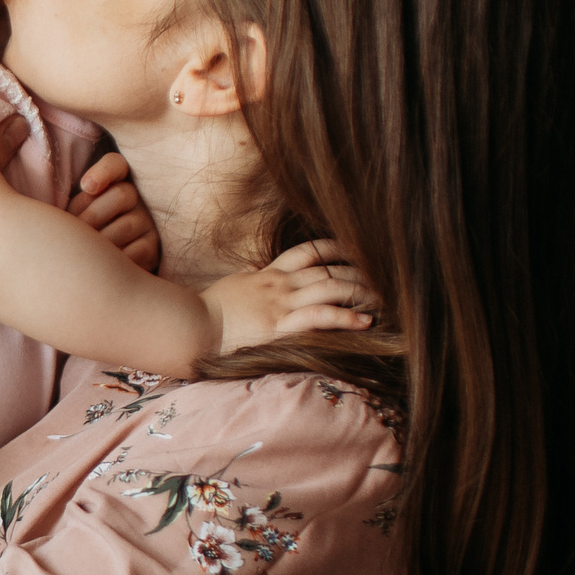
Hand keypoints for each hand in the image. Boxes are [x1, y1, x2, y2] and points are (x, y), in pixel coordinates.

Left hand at [68, 150, 158, 271]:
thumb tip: (75, 203)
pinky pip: (136, 251)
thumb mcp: (73, 213)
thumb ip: (74, 204)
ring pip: (126, 225)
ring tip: (84, 253)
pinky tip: (101, 266)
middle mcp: (137, 196)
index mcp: (114, 180)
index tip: (87, 186)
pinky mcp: (152, 247)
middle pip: (121, 195)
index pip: (116, 164)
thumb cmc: (80, 233)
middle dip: (93, 216)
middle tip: (76, 234)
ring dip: (101, 241)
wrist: (99, 265)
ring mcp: (147, 222)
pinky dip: (115, 259)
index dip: (104, 172)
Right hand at [201, 239, 381, 352]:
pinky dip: (345, 318)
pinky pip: (320, 317)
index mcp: (269, 274)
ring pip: (330, 288)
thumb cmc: (208, 310)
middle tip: (382, 278)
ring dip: (360, 292)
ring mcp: (282, 304)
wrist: (192, 326)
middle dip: (358, 273)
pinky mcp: (281, 326)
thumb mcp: (231, 285)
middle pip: (328, 269)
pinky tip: (364, 322)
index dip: (335, 248)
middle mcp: (280, 284)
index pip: (308, 251)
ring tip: (383, 299)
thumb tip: (254, 269)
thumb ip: (248, 277)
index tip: (355, 251)